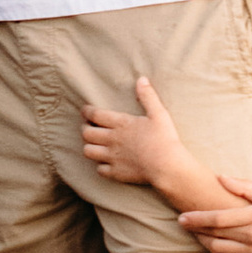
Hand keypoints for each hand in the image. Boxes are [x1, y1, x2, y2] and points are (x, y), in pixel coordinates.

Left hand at [78, 69, 192, 193]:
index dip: (86, 111)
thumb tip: (141, 79)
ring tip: (94, 145)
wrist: (167, 166)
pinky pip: (100, 170)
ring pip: (88, 151)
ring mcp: (113, 157)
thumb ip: (148, 96)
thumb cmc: (164, 139)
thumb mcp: (159, 113)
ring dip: (89, 147)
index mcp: (121, 124)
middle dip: (85, 129)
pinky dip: (101, 166)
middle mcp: (112, 139)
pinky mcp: (117, 172)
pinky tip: (106, 163)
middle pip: (87, 133)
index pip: (95, 114)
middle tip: (89, 127)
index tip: (85, 110)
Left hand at [179, 176, 251, 252]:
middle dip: (195, 228)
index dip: (197, 218)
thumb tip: (220, 178)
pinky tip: (211, 243)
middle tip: (182, 222)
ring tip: (195, 232)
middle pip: (215, 233)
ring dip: (203, 241)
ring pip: (219, 249)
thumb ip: (245, 186)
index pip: (218, 218)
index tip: (183, 217)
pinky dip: (216, 251)